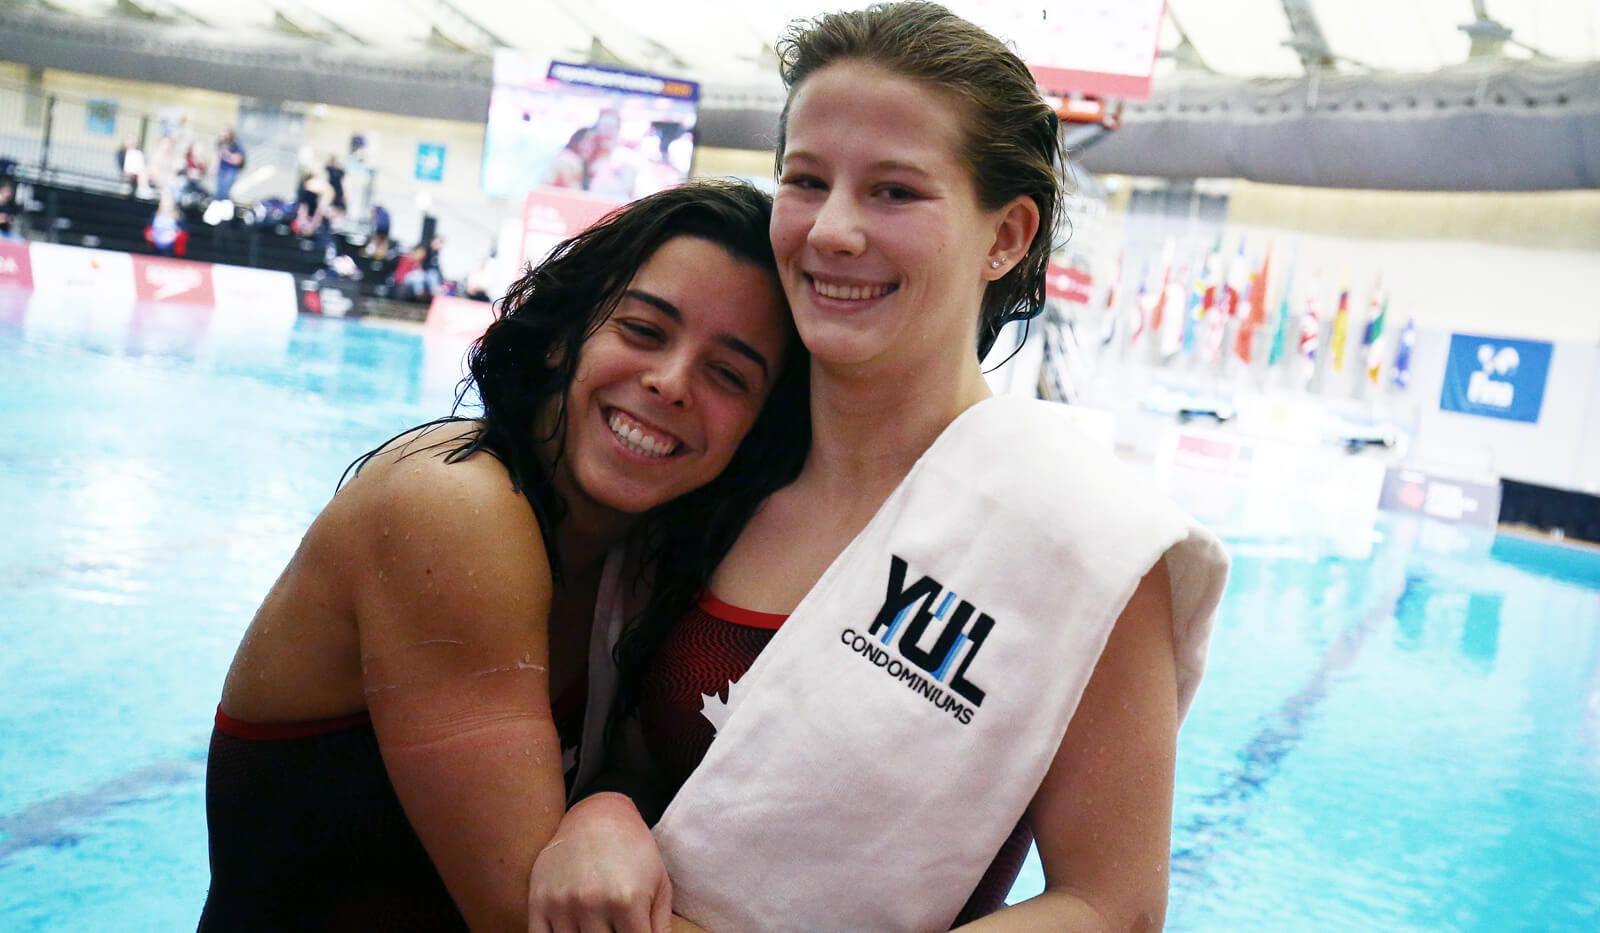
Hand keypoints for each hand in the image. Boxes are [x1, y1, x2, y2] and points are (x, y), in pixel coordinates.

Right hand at [528, 792, 670, 932]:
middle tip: (613, 926)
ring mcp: (562, 903)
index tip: (632, 932)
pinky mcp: (539, 901)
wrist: (597, 816)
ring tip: (595, 925)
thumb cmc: (634, 851)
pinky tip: (571, 930)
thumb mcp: (659, 884)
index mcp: (627, 901)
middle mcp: (592, 903)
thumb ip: (660, 925)